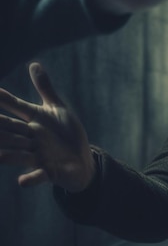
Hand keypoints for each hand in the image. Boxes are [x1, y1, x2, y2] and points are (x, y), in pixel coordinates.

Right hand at [0, 63, 94, 192]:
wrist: (82, 160)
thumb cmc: (66, 134)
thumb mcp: (57, 109)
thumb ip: (45, 88)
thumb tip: (34, 64)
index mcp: (33, 121)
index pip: (15, 106)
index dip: (3, 98)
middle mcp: (31, 138)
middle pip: (10, 131)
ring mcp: (39, 156)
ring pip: (19, 154)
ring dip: (8, 154)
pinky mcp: (50, 171)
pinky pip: (40, 176)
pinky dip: (32, 178)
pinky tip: (22, 181)